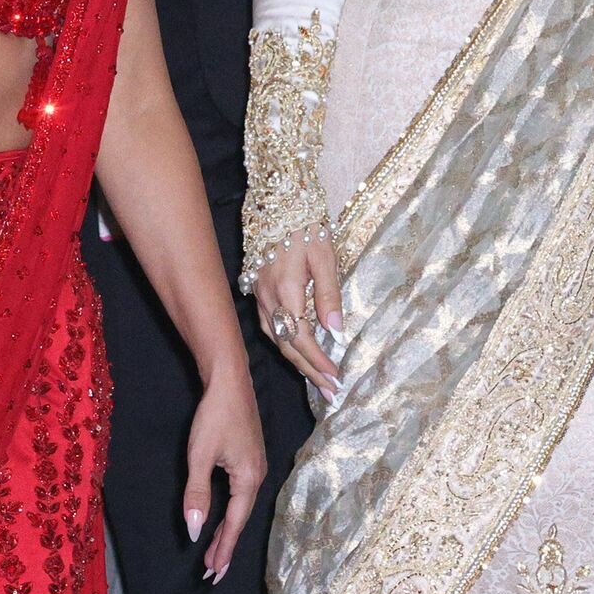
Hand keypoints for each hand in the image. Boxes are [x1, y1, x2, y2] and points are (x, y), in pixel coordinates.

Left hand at [184, 363, 265, 583]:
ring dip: (227, 529)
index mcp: (249, 479)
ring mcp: (256, 465)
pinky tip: (223, 516)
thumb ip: (197, 495)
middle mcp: (258, 475)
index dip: (223, 550)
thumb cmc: (214, 416)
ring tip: (214, 552)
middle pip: (240, 519)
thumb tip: (195, 532)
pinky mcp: (251, 457)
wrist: (229, 379)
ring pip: (240, 507)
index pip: (234, 524)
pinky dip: (231, 511)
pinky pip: (241, 494)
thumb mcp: (200, 456)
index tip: (213, 574)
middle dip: (225, 545)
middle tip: (211, 572)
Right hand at [254, 224, 342, 401]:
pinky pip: (269, 326)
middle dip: (310, 371)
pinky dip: (285, 344)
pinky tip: (297, 352)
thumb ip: (329, 295)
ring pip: (276, 338)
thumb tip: (337, 333)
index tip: (337, 377)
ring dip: (297, 361)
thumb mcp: (324, 256)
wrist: (276, 201)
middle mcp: (267, 298)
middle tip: (331, 392)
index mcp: (286, 290)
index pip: (302, 338)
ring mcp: (258, 295)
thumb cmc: (305, 225)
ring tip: (318, 379)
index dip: (319, 361)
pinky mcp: (256, 291)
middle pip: (287, 345)